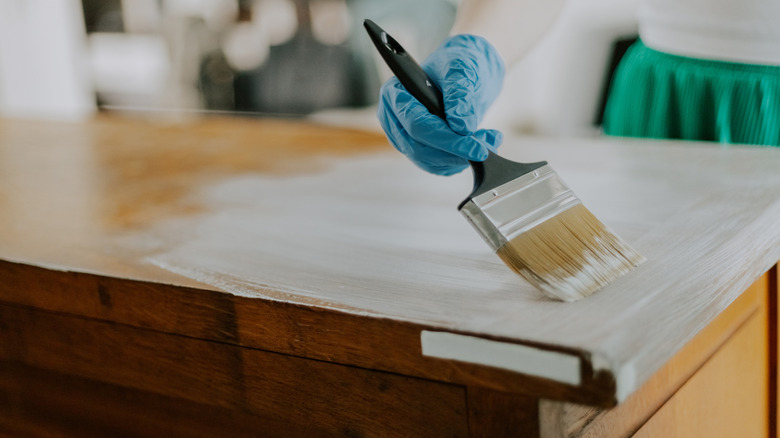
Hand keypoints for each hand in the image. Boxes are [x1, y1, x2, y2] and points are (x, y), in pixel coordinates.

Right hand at [377, 34, 504, 175]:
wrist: (462, 73)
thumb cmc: (456, 64)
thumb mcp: (461, 68)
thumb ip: (460, 94)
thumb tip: (462, 125)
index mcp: (395, 93)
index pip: (416, 124)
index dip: (446, 139)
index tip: (476, 147)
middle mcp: (394, 118)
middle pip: (419, 148)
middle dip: (455, 152)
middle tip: (487, 146)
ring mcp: (404, 136)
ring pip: (428, 161)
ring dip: (460, 158)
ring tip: (489, 141)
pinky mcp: (418, 149)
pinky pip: (436, 165)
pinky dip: (459, 161)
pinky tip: (479, 145)